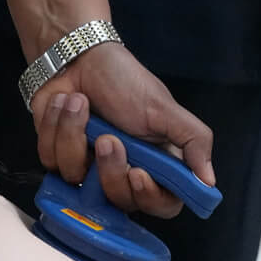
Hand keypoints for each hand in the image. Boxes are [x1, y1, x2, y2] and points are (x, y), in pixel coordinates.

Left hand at [34, 41, 214, 218]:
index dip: (151, 198)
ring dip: (76, 136)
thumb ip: (193, 141)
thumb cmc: (124, 79)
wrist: (76, 56)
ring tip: (80, 104)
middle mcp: (122, 171)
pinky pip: (50, 161)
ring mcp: (87, 167)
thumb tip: (209, 181)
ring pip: (78, 181)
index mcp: (156, 163)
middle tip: (108, 138)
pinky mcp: (57, 157)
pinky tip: (64, 105)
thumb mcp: (164, 107)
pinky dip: (56, 127)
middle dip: (110, 168)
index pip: (163, 204)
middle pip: (119, 201)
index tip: (139, 175)